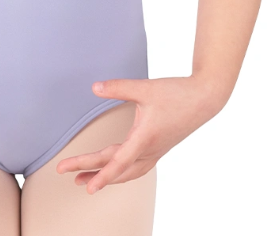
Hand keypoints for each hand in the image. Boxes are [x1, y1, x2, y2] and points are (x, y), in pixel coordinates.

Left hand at [56, 75, 226, 192]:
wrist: (205, 98)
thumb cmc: (177, 93)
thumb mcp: (146, 87)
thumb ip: (119, 87)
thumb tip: (95, 87)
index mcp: (144, 138)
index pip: (118, 162)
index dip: (100, 175)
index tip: (86, 186)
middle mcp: (149, 150)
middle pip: (117, 169)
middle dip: (91, 172)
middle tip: (68, 174)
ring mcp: (156, 152)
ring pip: (128, 172)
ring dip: (107, 176)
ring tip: (86, 179)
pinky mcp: (160, 148)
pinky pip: (137, 168)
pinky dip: (122, 172)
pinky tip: (116, 168)